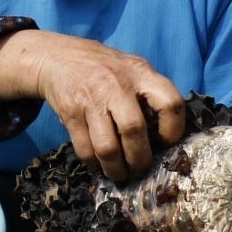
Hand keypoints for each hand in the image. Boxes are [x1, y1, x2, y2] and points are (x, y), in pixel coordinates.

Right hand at [0, 30, 185, 181]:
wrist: (58, 57)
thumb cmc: (104, 68)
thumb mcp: (132, 69)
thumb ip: (149, 93)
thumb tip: (166, 135)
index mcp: (140, 73)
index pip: (170, 103)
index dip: (173, 130)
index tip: (166, 144)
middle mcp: (117, 84)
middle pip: (134, 130)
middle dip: (139, 160)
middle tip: (139, 169)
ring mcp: (91, 99)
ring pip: (108, 147)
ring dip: (116, 169)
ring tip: (120, 174)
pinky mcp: (70, 112)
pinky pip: (85, 149)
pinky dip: (94, 164)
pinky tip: (99, 164)